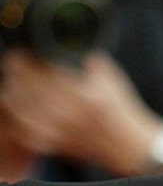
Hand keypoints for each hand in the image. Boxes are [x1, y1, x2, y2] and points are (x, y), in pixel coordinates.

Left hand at [0, 49, 162, 175]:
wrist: (128, 145)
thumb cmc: (121, 110)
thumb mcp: (110, 77)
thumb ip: (86, 58)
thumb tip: (67, 40)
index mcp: (82, 94)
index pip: (39, 71)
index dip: (24, 59)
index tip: (21, 53)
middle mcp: (67, 113)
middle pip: (24, 87)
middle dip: (14, 72)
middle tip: (14, 63)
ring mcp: (57, 131)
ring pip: (17, 108)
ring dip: (11, 93)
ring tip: (13, 84)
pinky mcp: (52, 144)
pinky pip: (21, 131)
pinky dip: (15, 118)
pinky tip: (17, 109)